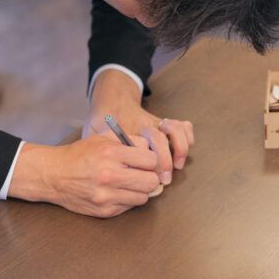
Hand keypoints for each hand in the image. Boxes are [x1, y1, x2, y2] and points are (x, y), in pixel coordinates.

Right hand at [7, 137, 160, 217]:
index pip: (150, 160)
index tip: (144, 161)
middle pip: (151, 181)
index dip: (150, 160)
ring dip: (139, 190)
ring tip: (128, 183)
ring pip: (144, 197)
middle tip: (141, 173)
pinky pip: (129, 206)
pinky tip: (117, 191)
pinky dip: (127, 199)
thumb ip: (127, 140)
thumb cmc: (78, 155)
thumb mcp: (101, 138)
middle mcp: (109, 176)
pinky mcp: (104, 211)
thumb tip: (150, 148)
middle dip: (149, 176)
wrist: (54, 175)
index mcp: (110, 154)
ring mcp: (107, 196)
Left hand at [84, 69, 194, 186]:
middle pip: (158, 139)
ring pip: (173, 128)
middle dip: (164, 161)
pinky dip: (187, 135)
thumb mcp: (92, 132)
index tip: (146, 178)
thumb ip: (95, 148)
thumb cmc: (100, 120)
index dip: (145, 164)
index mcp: (125, 129)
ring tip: (178, 166)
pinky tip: (187, 148)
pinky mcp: (163, 121)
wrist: (111, 98)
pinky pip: (181, 124)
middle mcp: (142, 125)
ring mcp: (154, 122)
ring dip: (179, 147)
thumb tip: (97, 171)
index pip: (138, 147)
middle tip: (164, 180)